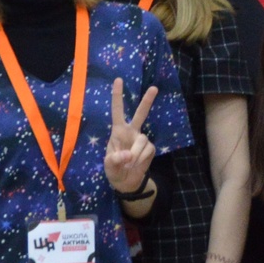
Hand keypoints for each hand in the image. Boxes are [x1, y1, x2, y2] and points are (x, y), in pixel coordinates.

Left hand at [103, 78, 160, 196]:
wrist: (127, 182)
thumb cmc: (114, 169)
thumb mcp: (109, 166)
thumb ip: (115, 160)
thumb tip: (128, 155)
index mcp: (118, 131)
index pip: (117, 110)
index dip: (118, 96)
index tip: (118, 80)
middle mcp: (131, 132)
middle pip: (140, 114)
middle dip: (147, 101)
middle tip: (154, 88)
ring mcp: (142, 139)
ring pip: (143, 140)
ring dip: (136, 154)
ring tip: (129, 164)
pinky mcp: (150, 148)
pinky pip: (148, 150)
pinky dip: (141, 159)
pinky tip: (136, 165)